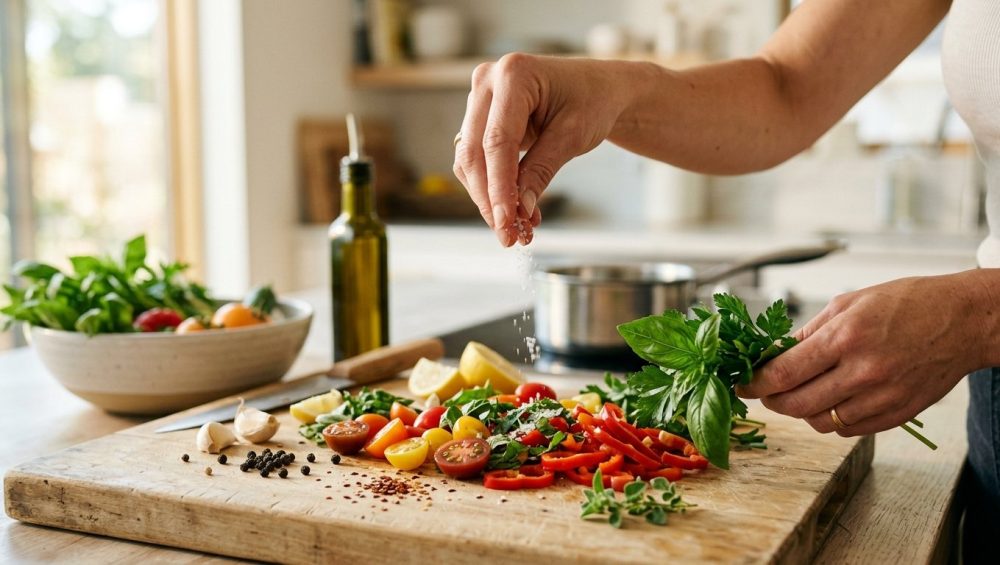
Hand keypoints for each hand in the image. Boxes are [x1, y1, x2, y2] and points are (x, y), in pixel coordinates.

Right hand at [452, 54, 644, 245]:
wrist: (599, 89)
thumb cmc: (592, 101)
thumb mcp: (573, 136)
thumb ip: (541, 170)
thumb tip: (519, 209)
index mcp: (513, 74)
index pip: (496, 141)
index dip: (498, 187)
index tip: (506, 222)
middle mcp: (488, 81)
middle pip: (474, 152)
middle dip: (489, 199)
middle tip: (508, 235)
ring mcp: (480, 98)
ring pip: (469, 160)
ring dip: (488, 198)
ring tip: (516, 228)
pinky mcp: (480, 118)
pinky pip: (476, 159)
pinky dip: (492, 187)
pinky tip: (514, 209)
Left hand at [737, 271, 991, 436]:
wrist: (963, 320)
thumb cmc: (907, 303)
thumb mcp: (849, 303)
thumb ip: (808, 332)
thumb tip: (773, 354)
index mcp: (845, 337)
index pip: (783, 373)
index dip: (755, 383)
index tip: (742, 384)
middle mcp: (862, 371)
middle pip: (796, 404)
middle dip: (772, 400)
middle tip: (765, 391)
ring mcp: (882, 397)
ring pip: (820, 422)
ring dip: (801, 412)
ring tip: (800, 393)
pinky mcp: (897, 414)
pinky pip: (849, 430)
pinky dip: (832, 419)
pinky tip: (831, 400)